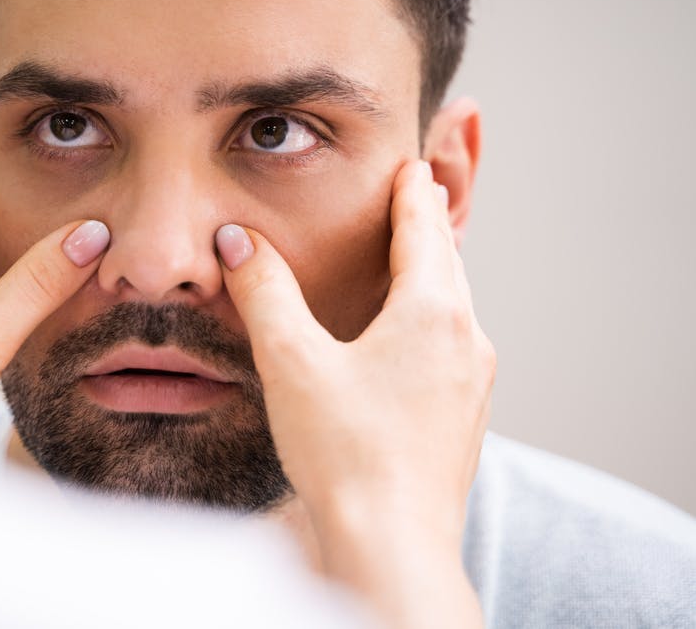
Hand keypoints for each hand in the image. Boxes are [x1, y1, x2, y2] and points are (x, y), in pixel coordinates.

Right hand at [216, 160, 493, 627]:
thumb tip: (237, 242)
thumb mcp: (291, 359)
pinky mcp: (462, 419)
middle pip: (447, 264)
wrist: (392, 544)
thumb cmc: (345, 451)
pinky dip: (429, 321)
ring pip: (452, 308)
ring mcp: (471, 384)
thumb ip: (264, 291)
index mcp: (432, 311)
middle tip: (414, 196)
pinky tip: (402, 342)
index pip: (425, 227)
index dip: (412, 190)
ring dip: (431, 276)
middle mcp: (465, 340)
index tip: (410, 163)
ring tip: (408, 262)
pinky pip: (450, 348)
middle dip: (426, 227)